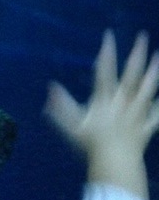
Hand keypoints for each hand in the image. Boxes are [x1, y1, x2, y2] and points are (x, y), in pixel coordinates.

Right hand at [44, 30, 158, 199]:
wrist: (115, 163)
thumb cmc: (91, 144)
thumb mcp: (72, 124)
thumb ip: (61, 105)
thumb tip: (51, 88)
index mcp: (105, 98)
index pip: (105, 70)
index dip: (107, 52)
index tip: (109, 36)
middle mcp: (123, 101)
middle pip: (132, 74)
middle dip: (137, 54)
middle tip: (143, 37)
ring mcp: (137, 113)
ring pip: (147, 89)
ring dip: (154, 72)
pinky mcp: (145, 127)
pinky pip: (155, 115)